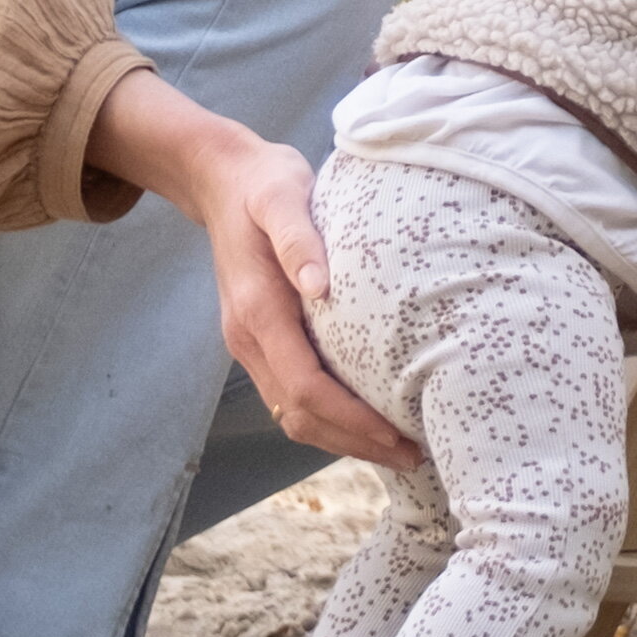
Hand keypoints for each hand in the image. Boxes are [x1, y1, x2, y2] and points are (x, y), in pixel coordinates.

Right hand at [94, 75, 421, 468]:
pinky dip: (328, 417)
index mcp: (258, 311)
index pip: (307, 388)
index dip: (352, 421)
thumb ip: (297, 237)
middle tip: (413, 456)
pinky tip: (365, 418)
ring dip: (341, 439)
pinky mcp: (261, 340)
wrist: (224, 179)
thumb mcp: (281, 194)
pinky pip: (292, 394)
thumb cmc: (265, 184)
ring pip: (292, 413)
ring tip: (397, 448)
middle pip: (300, 415)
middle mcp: (249, 339)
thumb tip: (319, 286)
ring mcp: (251, 344)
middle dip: (354, 443)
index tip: (398, 437)